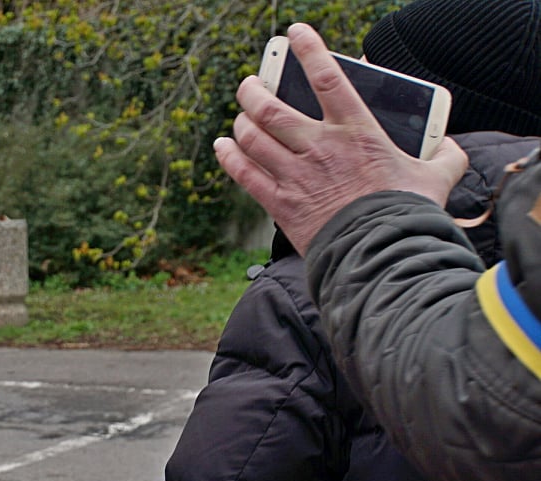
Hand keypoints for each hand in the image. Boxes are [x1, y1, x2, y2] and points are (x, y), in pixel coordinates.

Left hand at [213, 23, 467, 254]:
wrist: (379, 254)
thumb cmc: (407, 214)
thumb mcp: (437, 175)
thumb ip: (444, 154)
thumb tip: (450, 147)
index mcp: (356, 131)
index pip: (328, 77)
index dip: (308, 50)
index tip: (295, 34)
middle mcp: (319, 147)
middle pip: (272, 108)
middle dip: (254, 90)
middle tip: (250, 84)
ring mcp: (295, 175)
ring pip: (253, 137)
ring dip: (242, 122)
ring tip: (240, 115)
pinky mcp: (280, 204)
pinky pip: (244, 174)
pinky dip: (229, 156)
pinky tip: (222, 145)